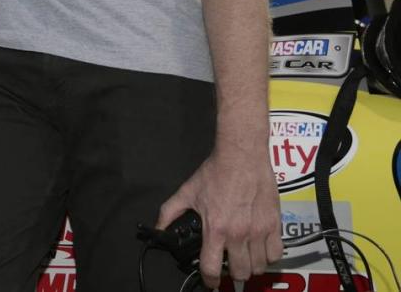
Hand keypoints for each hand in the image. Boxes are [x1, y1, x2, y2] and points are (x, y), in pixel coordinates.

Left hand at [156, 148, 282, 288]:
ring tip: (243, 258)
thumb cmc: (216, 172)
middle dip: (232, 274)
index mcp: (215, 228)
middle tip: (228, 267)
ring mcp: (258, 231)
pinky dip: (268, 256)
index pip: (211, 268)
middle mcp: (238, 234)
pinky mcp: (274, 224)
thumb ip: (170, 212)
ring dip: (250, 266)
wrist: (241, 156)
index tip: (210, 281)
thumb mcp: (188, 191)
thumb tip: (159, 228)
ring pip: (259, 267)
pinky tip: (260, 248)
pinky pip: (276, 253)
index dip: (209, 280)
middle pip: (240, 273)